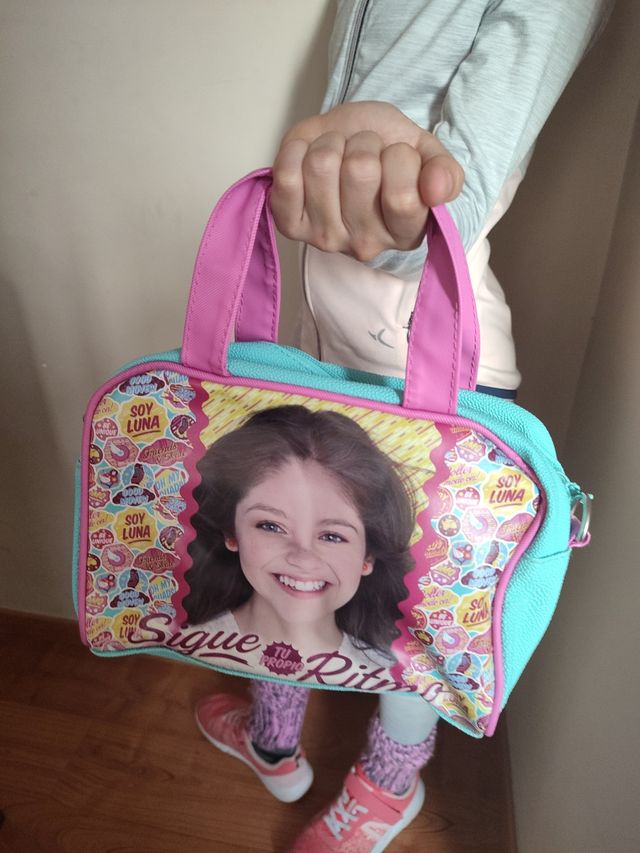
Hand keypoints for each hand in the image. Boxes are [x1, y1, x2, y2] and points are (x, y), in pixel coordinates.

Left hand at [271, 101, 463, 260]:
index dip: (399, 158)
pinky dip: (297, 151)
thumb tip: (437, 191)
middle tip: (365, 152)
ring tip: (339, 154)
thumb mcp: (427, 155)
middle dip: (364, 144)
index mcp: (407, 233)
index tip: (396, 155)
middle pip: (360, 172)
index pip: (402, 197)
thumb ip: (445, 173)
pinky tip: (310, 156)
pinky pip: (285, 176)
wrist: (351, 145)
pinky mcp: (290, 223)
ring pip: (322, 165)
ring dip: (331, 144)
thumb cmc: (390, 152)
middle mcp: (365, 244)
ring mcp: (325, 237)